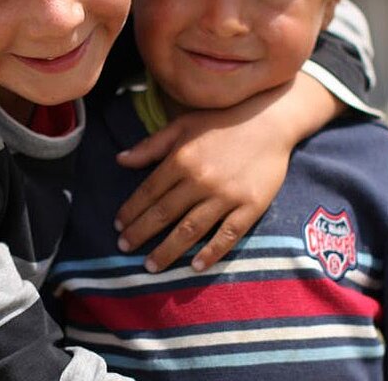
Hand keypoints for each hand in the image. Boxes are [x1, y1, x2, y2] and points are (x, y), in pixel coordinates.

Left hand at [114, 73, 342, 272]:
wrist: (269, 121)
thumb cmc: (221, 121)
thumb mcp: (182, 125)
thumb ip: (150, 145)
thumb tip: (119, 160)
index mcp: (181, 159)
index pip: (148, 192)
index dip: (131, 211)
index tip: (118, 226)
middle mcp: (200, 180)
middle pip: (164, 214)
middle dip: (141, 234)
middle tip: (124, 248)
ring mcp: (226, 195)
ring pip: (190, 229)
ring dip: (168, 250)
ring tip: (150, 266)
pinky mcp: (250, 206)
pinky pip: (227, 235)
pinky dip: (211, 252)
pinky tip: (196, 266)